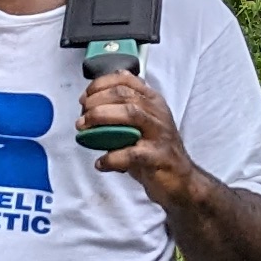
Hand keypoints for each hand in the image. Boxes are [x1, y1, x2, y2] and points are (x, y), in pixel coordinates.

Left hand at [80, 69, 193, 198]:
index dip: (101, 85)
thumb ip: (125, 107)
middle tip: (81, 117)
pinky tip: (100, 163)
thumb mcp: (142, 123)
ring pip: (130, 114)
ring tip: (84, 129)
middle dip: (96, 102)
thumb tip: (95, 96)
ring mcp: (159, 133)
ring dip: (101, 118)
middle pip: (124, 95)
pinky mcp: (158, 156)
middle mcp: (158, 112)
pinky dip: (112, 157)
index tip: (84, 98)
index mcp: (153, 101)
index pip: (126, 80)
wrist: (179, 179)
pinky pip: (131, 153)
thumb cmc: (155, 150)